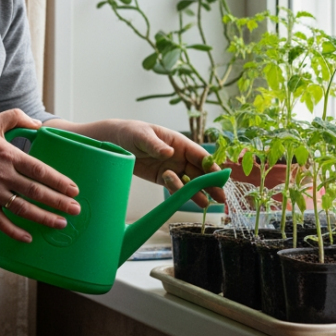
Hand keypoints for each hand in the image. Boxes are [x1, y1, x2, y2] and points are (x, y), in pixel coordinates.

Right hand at [0, 109, 81, 242]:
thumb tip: (40, 125)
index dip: (58, 181)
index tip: (73, 189)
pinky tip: (29, 237)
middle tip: (75, 210)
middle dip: (58, 202)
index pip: (39, 170)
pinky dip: (15, 231)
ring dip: (43, 218)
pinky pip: (0, 221)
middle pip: (36, 192)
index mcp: (7, 155)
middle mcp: (2, 175)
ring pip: (22, 209)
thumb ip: (17, 117)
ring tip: (60, 223)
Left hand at [108, 121, 225, 207]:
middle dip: (210, 183)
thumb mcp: (142, 136)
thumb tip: (169, 152)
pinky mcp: (162, 178)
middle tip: (221, 196)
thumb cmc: (131, 132)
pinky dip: (181, 193)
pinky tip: (187, 200)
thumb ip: (155, 145)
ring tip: (205, 203)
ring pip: (189, 181)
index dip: (211, 166)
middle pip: (199, 171)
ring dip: (197, 192)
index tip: (219, 176)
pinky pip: (174, 187)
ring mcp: (172, 167)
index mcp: (179, 143)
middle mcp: (179, 156)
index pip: (199, 155)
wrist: (115, 142)